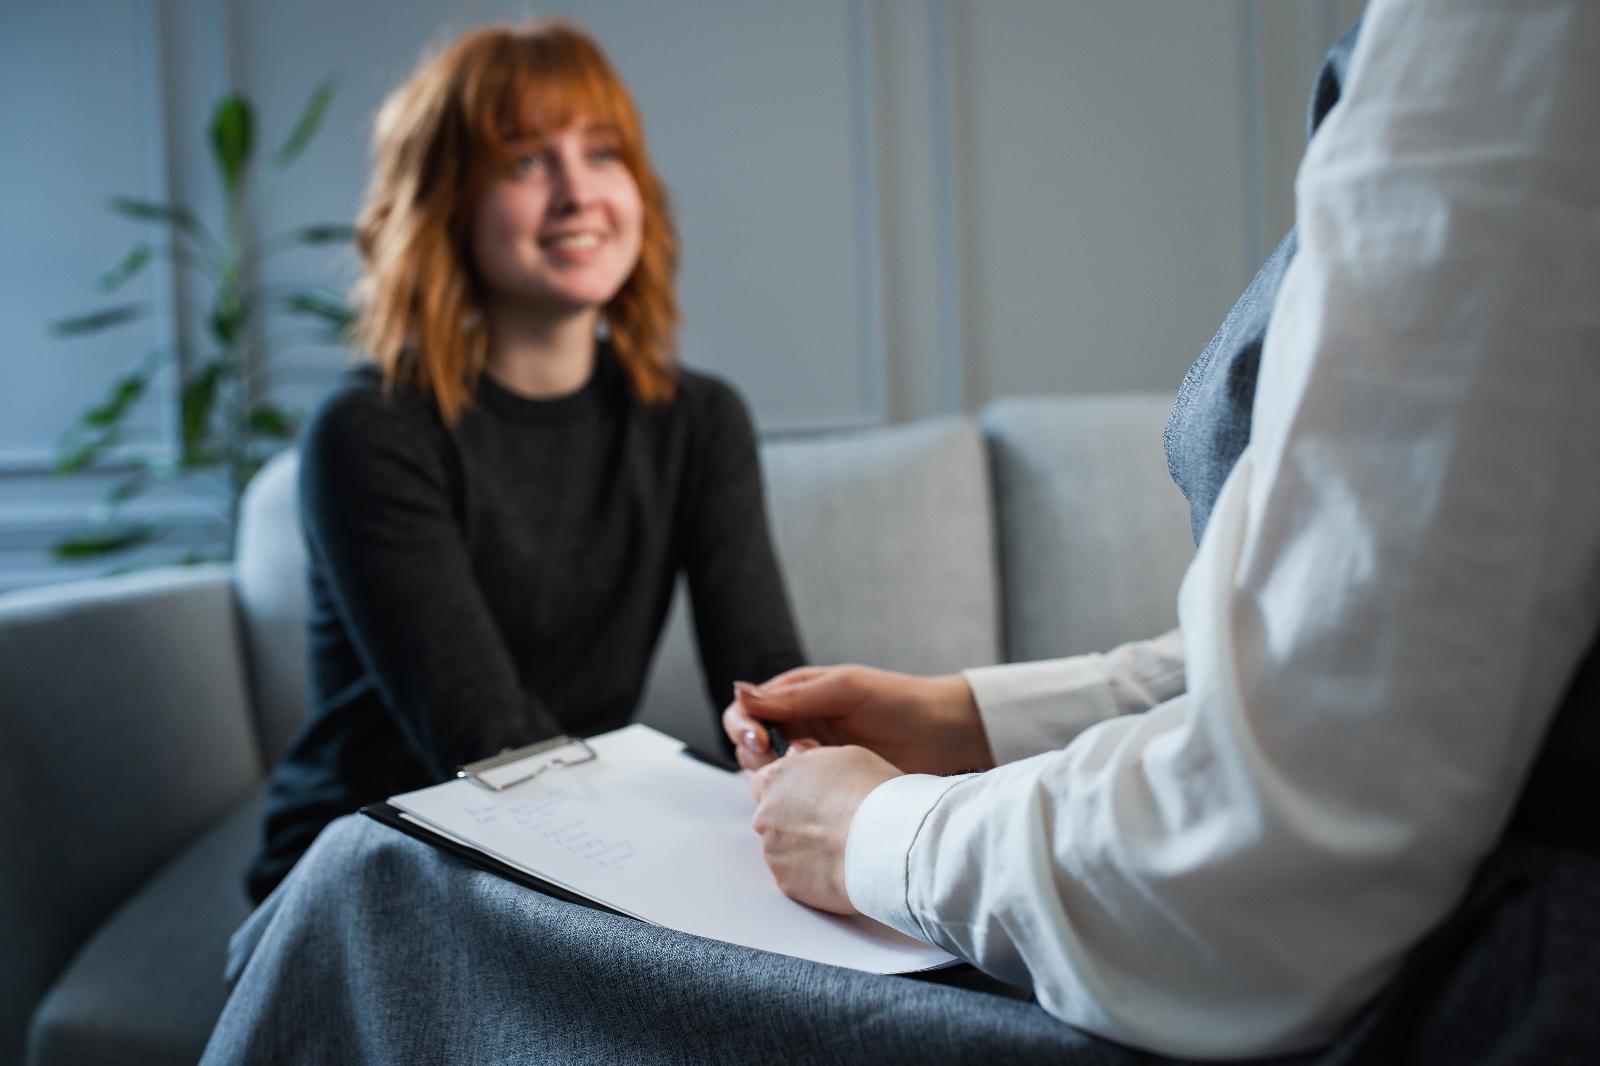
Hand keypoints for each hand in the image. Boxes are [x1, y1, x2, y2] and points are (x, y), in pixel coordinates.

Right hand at [722, 665, 993, 775]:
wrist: (942, 735)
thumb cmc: (897, 701)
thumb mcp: (844, 689)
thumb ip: (794, 696)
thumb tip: (739, 690)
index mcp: (794, 696)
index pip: (744, 711)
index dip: (743, 727)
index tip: (760, 742)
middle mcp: (796, 726)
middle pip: (748, 746)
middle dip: (759, 755)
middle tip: (794, 758)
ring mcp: (810, 758)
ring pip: (769, 774)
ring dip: (782, 775)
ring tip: (818, 767)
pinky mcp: (826, 785)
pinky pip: (796, 794)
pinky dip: (799, 794)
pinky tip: (823, 789)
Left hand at [749, 744, 900, 913]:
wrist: (886, 843)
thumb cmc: (872, 794)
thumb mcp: (846, 756)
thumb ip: (814, 762)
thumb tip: (802, 763)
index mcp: (776, 779)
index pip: (765, 783)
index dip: (789, 790)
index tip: (810, 797)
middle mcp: (765, 815)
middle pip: (774, 818)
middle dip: (797, 821)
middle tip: (833, 824)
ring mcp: (774, 852)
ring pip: (784, 849)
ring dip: (805, 848)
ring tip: (842, 847)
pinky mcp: (787, 883)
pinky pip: (796, 876)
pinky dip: (813, 874)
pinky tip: (839, 867)